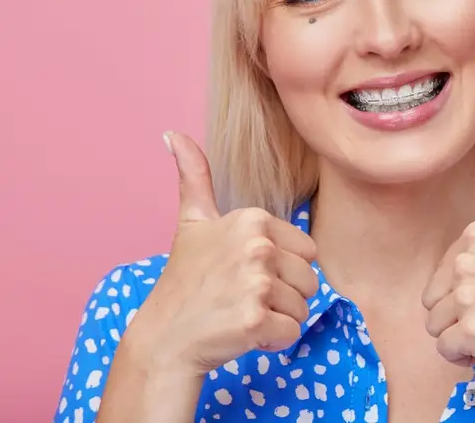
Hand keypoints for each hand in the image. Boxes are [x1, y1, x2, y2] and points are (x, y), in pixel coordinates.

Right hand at [127, 131, 318, 376]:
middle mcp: (258, 245)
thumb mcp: (192, 222)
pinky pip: (292, 332)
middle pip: (309, 279)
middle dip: (284, 296)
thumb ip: (194, 177)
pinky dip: (273, 340)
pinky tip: (243, 333)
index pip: (307, 251)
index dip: (284, 268)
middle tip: (244, 297)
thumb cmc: (185, 280)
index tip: (248, 273)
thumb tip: (174, 134)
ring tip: (243, 313)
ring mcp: (256, 282)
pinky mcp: (255, 319)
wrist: (164, 338)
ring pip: (303, 307)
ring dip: (279, 318)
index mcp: (253, 219)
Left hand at [422, 141, 474, 385]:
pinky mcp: (471, 329)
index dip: (471, 289)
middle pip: (435, 298)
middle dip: (462, 314)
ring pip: (435, 324)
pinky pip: (444, 348)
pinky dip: (464, 357)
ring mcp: (470, 294)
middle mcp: (470, 258)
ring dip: (462, 337)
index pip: (446, 271)